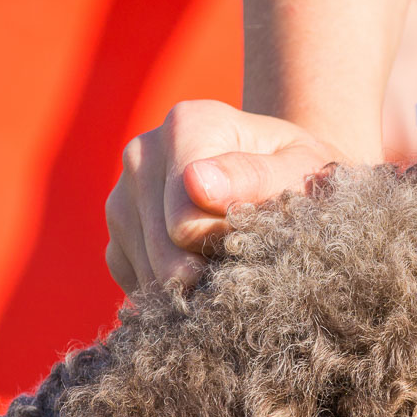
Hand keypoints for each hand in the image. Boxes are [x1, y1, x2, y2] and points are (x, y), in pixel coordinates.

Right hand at [105, 101, 340, 292]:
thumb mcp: (299, 170)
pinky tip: (204, 278)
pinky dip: (168, 292)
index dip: (226, 245)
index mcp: (187, 124)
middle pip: (162, 248)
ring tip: (231, 270)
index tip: (258, 239)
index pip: (185, 219)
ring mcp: (122, 193)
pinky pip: (132, 278)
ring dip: (190, 287)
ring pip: (145, 269)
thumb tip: (196, 183)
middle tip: (249, 266)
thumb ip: (256, 176)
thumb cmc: (298, 175)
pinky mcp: (116, 231)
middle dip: (207, 270)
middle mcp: (143, 152)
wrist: (282, 182)